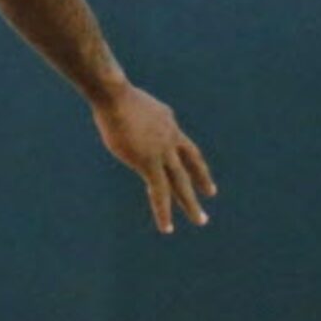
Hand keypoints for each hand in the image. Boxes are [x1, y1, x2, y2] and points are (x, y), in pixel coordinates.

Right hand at [90, 87, 215, 233]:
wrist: (114, 95)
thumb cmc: (110, 92)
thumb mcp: (125, 99)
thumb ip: (127, 109)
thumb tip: (114, 105)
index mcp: (167, 120)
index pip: (178, 141)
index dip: (183, 153)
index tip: (189, 163)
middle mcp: (171, 137)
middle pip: (189, 162)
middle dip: (201, 179)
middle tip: (211, 193)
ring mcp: (162, 152)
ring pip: (180, 182)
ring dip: (190, 203)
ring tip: (201, 220)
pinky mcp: (149, 164)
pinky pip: (159, 193)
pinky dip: (163, 211)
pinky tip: (167, 228)